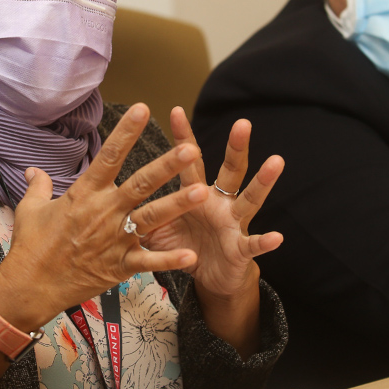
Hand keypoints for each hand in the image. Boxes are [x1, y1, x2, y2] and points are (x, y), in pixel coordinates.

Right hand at [0, 103, 209, 331]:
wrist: (29, 286)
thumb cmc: (30, 246)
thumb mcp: (30, 209)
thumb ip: (38, 185)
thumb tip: (33, 170)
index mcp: (84, 194)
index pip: (108, 156)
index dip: (125, 132)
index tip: (143, 108)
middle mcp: (104, 212)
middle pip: (140, 184)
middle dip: (167, 166)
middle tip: (191, 151)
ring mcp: (114, 239)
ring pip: (152, 217)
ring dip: (177, 205)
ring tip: (201, 193)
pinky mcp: (119, 266)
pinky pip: (149, 261)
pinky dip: (170, 259)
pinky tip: (192, 254)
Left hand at [139, 107, 283, 355]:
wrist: (212, 277)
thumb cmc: (186, 246)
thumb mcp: (160, 228)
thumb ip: (143, 210)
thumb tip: (110, 196)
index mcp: (197, 194)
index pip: (191, 161)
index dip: (184, 138)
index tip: (175, 111)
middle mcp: (220, 202)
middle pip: (230, 170)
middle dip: (236, 148)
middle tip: (242, 123)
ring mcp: (233, 223)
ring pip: (249, 199)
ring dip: (262, 182)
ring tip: (276, 161)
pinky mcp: (241, 249)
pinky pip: (253, 244)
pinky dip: (265, 241)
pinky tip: (277, 236)